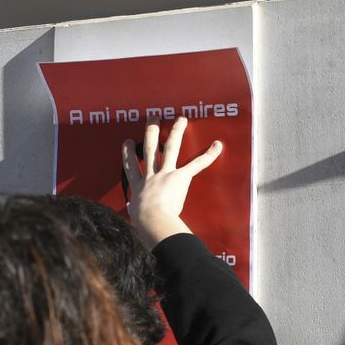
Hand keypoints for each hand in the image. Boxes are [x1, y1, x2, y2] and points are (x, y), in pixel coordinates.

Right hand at [122, 118, 223, 248]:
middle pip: (149, 150)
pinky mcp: (180, 177)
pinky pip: (196, 164)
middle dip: (150, 133)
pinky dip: (208, 155)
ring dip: (176, 132)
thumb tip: (136, 224)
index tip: (127, 142)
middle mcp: (150, 176)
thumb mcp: (135, 219)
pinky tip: (217, 145)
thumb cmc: (143, 225)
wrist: (151, 220)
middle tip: (152, 119)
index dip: (128, 154)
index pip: (131, 168)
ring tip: (181, 119)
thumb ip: (136, 216)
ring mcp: (165, 175)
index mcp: (138, 187)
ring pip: (170, 149)